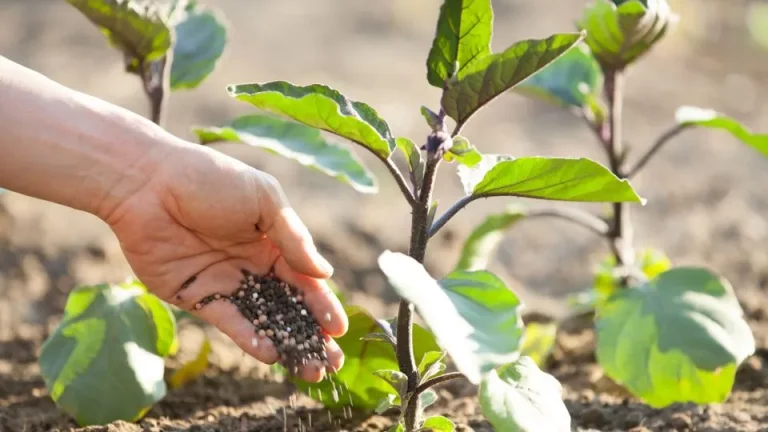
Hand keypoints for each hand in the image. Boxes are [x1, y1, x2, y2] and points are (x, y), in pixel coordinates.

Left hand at [102, 142, 346, 381]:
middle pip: (288, 306)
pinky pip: (229, 321)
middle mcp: (252, 265)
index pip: (305, 279)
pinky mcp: (197, 296)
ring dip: (286, 344)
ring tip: (309, 370)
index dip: (323, 304)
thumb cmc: (210, 179)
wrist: (147, 182)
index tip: (339, 329)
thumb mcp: (263, 199)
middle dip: (311, 334)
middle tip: (332, 362)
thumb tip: (324, 273)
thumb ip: (293, 238)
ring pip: (263, 320)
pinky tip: (271, 354)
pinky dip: (250, 338)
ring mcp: (226, 282)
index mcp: (272, 241)